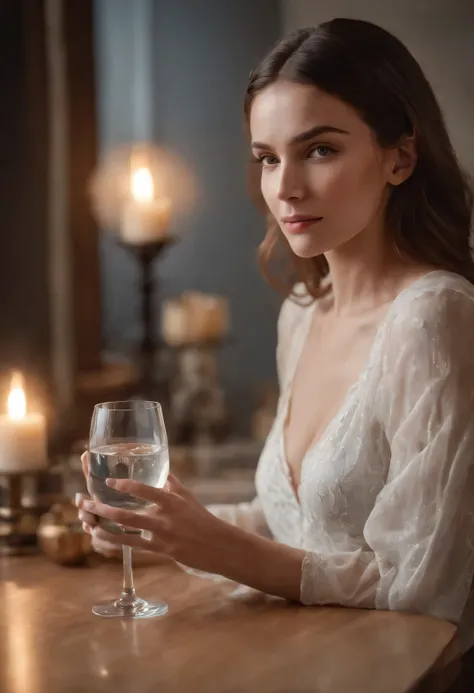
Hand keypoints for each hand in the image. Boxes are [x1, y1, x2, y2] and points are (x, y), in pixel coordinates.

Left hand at [76, 473, 232, 574]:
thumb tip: (163, 471)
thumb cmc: (204, 518)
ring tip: (88, 524)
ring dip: (103, 528)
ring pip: (125, 533)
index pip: (144, 490)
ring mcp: (160, 536)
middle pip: (125, 514)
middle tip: (84, 502)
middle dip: (101, 508)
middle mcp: (163, 518)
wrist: (218, 545)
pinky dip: (115, 543)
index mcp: (170, 501)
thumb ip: (173, 484)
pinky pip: (133, 547)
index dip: (124, 485)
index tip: (109, 481)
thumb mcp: (189, 497)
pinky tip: (103, 540)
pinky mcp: (160, 551)